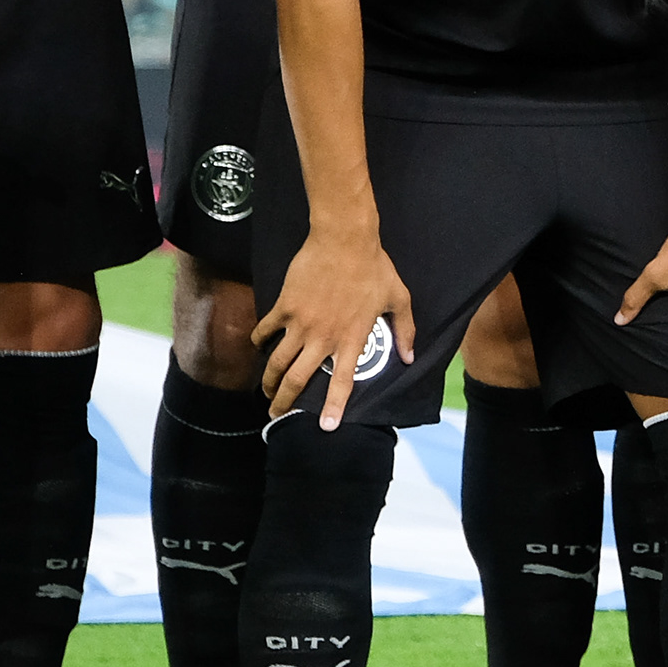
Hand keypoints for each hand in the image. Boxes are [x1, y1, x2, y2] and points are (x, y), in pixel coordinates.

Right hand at [255, 226, 412, 429]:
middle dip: (284, 401)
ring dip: (268, 380)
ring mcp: (301, 323)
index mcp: (352, 339)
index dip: (334, 407)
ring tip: (265, 391)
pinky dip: (259, 340)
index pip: (342, 382)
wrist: (345, 239)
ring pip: (277, 361)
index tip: (325, 427)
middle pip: (297, 379)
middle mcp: (323, 337)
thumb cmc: (375, 268)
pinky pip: (266, 330)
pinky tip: (258, 346)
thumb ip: (404, 331)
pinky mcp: (285, 306)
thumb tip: (409, 357)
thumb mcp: (399, 299)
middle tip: (276, 414)